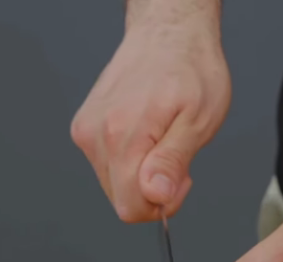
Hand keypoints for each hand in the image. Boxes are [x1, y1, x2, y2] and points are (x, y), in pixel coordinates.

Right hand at [70, 16, 230, 221]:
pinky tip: (149, 133)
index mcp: (123, 136)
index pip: (131, 207)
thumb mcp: (198, 121)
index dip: (162, 203)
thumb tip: (156, 195)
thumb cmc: (190, 70)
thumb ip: (173, 163)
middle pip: (121, 198)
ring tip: (164, 139)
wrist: (169, 33)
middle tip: (177, 156)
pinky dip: (131, 159)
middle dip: (153, 190)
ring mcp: (87, 130)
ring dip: (143, 173)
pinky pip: (108, 165)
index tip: (181, 179)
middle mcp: (96, 135)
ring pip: (114, 184)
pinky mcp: (85, 127)